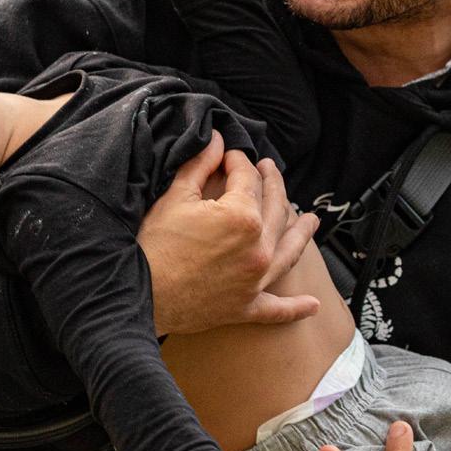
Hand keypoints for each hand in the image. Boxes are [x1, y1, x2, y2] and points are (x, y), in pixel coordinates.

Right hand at [138, 131, 319, 334]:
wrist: (137, 297)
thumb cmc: (152, 247)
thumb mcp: (174, 198)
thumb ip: (200, 165)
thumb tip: (217, 141)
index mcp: (242, 217)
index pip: (248, 179)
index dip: (238, 161)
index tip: (229, 155)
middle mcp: (258, 248)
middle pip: (275, 208)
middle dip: (272, 183)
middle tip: (269, 169)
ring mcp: (256, 280)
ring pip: (289, 251)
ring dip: (302, 234)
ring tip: (312, 221)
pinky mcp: (246, 308)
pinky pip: (277, 309)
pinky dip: (296, 308)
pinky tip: (313, 305)